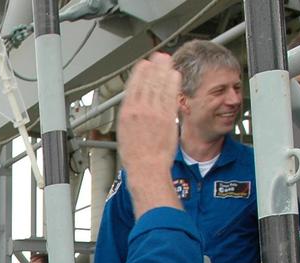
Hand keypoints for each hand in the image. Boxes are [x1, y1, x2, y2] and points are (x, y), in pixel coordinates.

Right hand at [118, 53, 183, 216]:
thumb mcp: (124, 133)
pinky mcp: (168, 117)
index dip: (140, 72)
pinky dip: (173, 83)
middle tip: (159, 56)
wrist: (146, 169)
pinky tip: (175, 75)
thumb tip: (135, 105)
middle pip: (147, 81)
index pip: (133, 85)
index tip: (145, 64)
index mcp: (126, 113)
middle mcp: (139, 110)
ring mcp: (154, 112)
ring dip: (164, 70)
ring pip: (159, 85)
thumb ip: (131, 116)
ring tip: (167, 60)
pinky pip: (171, 95)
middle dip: (154, 66)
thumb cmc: (135, 156)